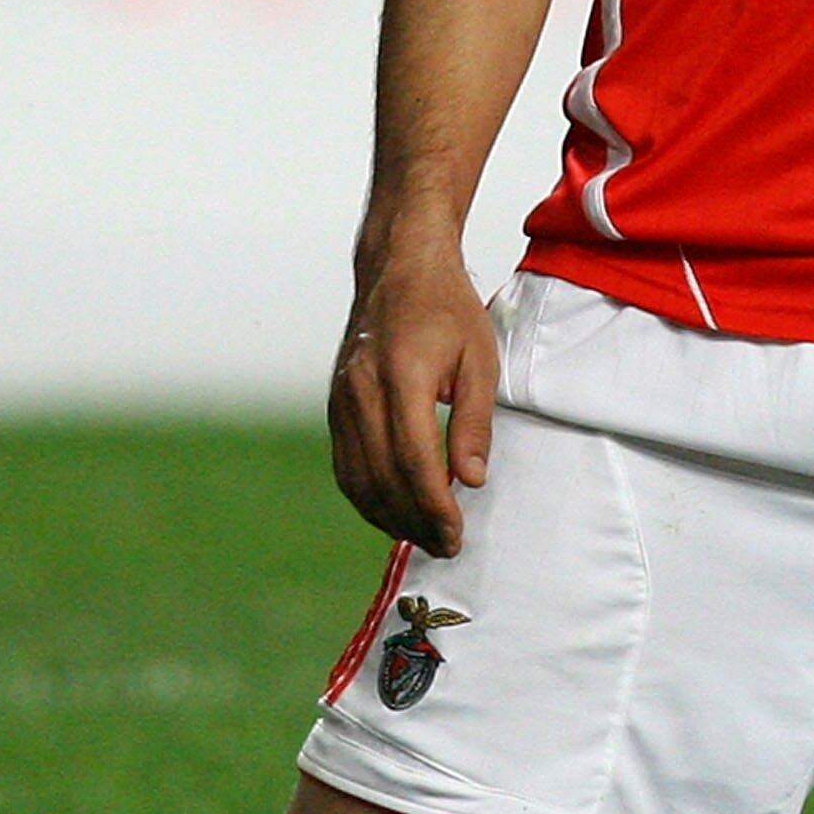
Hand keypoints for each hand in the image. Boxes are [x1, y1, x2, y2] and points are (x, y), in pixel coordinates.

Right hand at [328, 228, 497, 555]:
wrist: (398, 267)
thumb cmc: (447, 308)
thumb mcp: (479, 357)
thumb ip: (474, 420)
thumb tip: (471, 480)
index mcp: (400, 374)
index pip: (413, 459)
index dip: (434, 505)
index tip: (456, 532)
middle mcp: (361, 390)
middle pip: (382, 477)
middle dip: (414, 521)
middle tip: (447, 546)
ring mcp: (341, 399)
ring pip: (356, 478)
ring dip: (388, 517)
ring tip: (423, 537)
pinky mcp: (334, 404)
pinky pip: (345, 465)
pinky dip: (366, 497)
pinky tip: (393, 512)